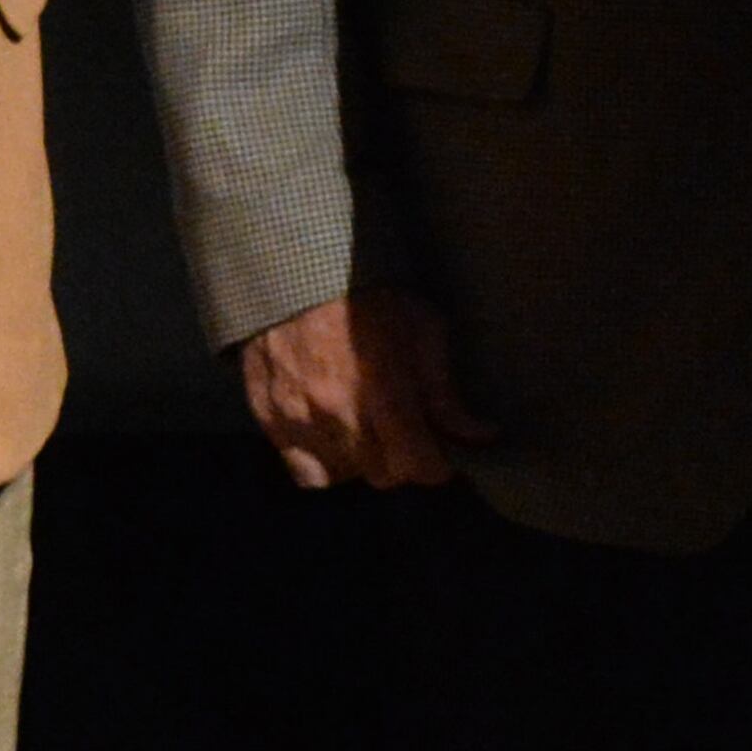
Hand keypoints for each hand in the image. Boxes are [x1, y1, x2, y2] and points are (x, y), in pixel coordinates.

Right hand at [236, 289, 490, 491]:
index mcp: (384, 393)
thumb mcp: (424, 330)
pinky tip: (331, 435)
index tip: (440, 450)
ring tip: (366, 429)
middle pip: (383, 475)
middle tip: (403, 430)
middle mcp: (340, 418)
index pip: (419, 467)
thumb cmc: (374, 297)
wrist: (299, 274)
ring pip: (343, 476)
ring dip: (361, 461)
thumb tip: (480, 435)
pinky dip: (323, 462)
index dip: (437, 464)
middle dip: (401, 460)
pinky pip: (304, 472)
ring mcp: (299, 424)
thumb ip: (445, 392)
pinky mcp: (270, 423)